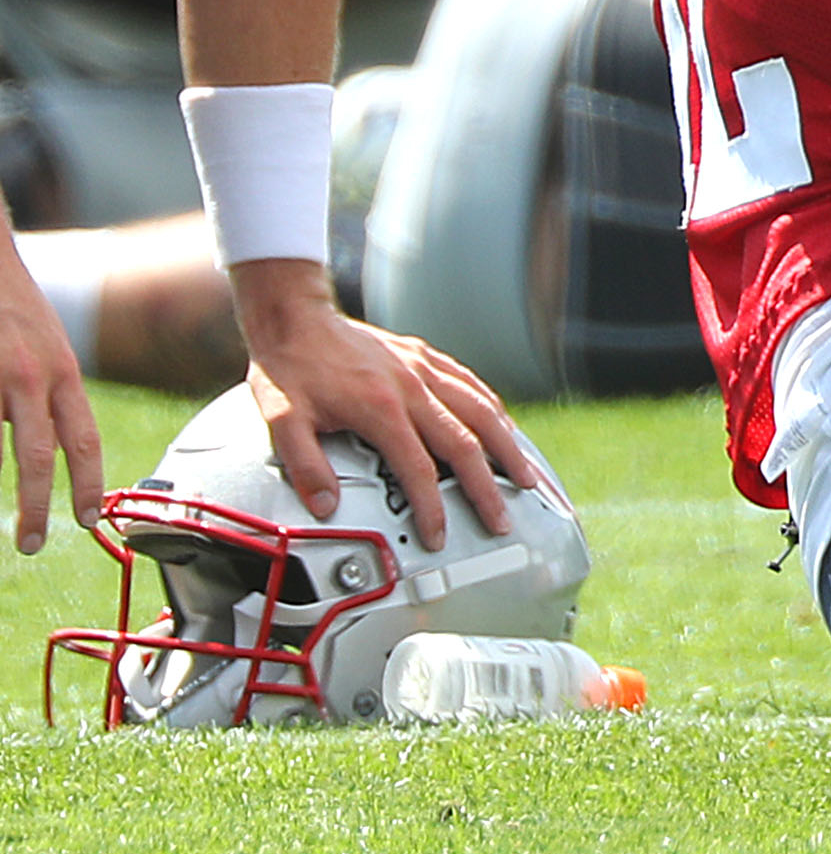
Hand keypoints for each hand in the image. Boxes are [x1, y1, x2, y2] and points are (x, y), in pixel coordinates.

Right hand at [0, 239, 100, 552]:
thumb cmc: (13, 312)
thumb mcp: (44, 352)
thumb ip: (46, 397)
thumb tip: (40, 452)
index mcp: (62, 373)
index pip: (83, 437)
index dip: (88, 482)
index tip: (90, 520)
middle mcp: (32, 375)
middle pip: (36, 453)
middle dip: (34, 504)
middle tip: (33, 544)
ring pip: (4, 446)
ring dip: (4, 483)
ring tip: (2, 523)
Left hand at [232, 260, 534, 549]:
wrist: (296, 317)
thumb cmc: (289, 368)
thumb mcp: (281, 421)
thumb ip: (304, 466)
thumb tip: (324, 506)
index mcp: (380, 408)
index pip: (419, 469)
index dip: (432, 508)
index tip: (439, 536)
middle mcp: (412, 387)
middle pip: (465, 444)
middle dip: (488, 488)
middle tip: (502, 519)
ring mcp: (423, 368)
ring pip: (482, 410)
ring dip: (508, 447)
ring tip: (526, 476)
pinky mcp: (425, 356)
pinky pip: (472, 383)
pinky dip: (494, 409)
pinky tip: (504, 426)